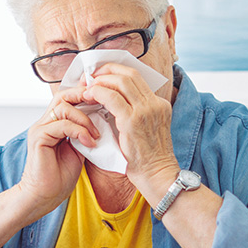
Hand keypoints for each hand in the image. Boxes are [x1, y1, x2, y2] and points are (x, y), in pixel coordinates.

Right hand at [16, 87, 100, 210]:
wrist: (45, 196)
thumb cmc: (60, 177)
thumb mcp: (79, 149)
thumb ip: (84, 133)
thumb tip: (102, 120)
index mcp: (53, 124)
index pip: (67, 98)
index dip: (83, 94)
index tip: (102, 98)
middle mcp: (44, 123)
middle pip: (63, 96)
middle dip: (84, 96)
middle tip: (101, 105)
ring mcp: (40, 129)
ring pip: (63, 107)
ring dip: (84, 118)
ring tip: (95, 134)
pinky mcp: (39, 138)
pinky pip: (62, 125)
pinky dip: (79, 131)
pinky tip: (89, 143)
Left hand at [82, 63, 177, 192]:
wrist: (158, 176)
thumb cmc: (147, 159)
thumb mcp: (145, 131)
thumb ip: (133, 115)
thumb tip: (111, 103)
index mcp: (159, 104)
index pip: (137, 77)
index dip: (116, 72)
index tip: (101, 75)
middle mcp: (155, 103)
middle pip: (129, 74)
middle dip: (107, 71)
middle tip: (91, 77)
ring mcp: (146, 110)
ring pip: (121, 81)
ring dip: (100, 81)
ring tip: (87, 87)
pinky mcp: (133, 120)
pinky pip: (112, 98)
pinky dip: (98, 93)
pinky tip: (88, 96)